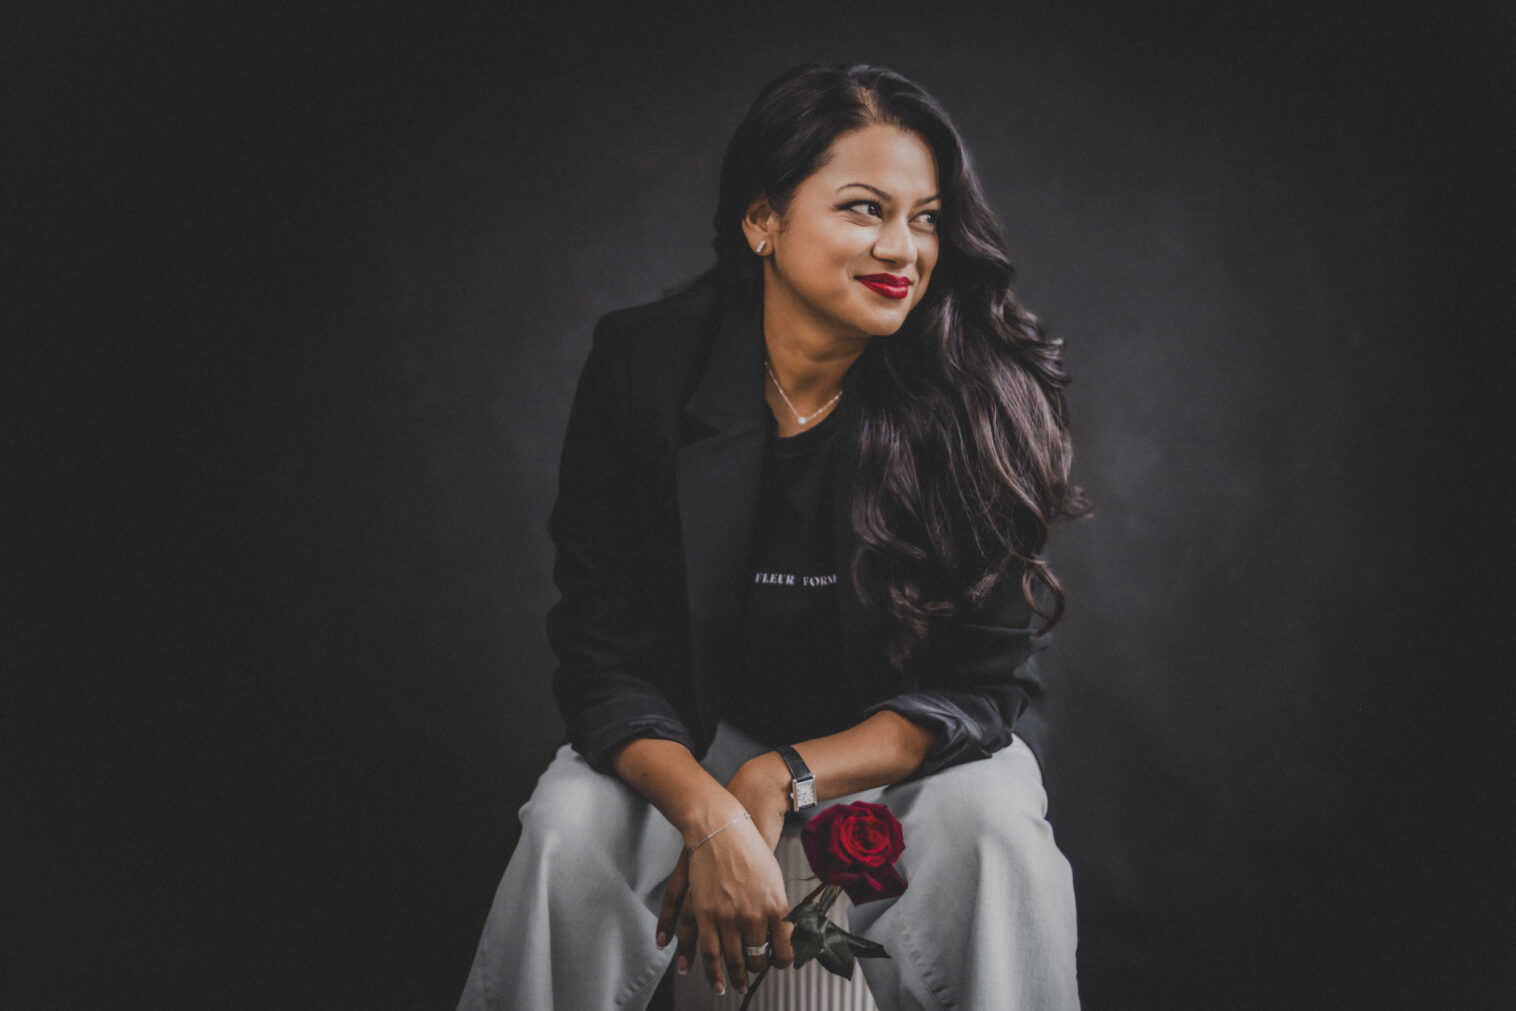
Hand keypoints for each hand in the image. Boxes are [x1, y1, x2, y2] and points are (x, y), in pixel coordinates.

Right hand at [656, 815, 794, 994]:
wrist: (722, 827)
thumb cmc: (750, 848)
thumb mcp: (774, 878)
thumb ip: (776, 907)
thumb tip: (779, 932)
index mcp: (776, 907)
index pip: (783, 951)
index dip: (780, 963)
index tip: (776, 964)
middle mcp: (753, 915)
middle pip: (755, 959)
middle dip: (753, 971)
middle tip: (750, 978)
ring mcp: (728, 916)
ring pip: (731, 960)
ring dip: (731, 978)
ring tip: (732, 987)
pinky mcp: (704, 912)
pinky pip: (707, 950)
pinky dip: (709, 969)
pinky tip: (713, 979)